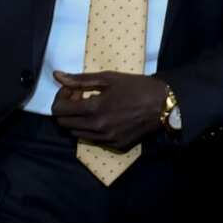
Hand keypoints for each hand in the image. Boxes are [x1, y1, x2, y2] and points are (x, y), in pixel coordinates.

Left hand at [50, 71, 167, 150]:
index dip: (61, 97)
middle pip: (64, 124)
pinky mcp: (115, 145)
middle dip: (67, 109)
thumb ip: (81, 79)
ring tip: (93, 108)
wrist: (165, 104)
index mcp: (94, 108)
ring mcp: (105, 139)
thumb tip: (57, 76)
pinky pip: (93, 140)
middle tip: (81, 97)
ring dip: (78, 120)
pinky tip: (106, 117)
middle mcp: (96, 127)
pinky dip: (92, 129)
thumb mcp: (110, 78)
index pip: (59, 110)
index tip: (72, 90)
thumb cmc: (138, 87)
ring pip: (76, 134)